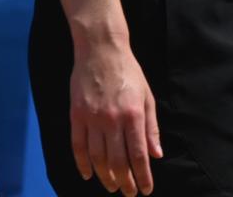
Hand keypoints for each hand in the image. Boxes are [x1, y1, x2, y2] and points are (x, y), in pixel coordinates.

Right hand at [70, 38, 161, 194]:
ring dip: (105, 176)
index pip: (138, 154)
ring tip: (112, 187)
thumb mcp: (147, 96)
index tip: (146, 190)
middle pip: (117, 160)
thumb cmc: (128, 73)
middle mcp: (112, 119)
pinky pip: (78, 146)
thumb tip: (156, 154)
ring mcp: (92, 118)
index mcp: (133, 114)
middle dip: (125, 181)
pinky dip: (82, 164)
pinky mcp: (76, 116)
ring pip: (97, 158)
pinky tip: (88, 175)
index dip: (143, 175)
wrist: (101, 50)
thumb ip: (151, 127)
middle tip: (129, 193)